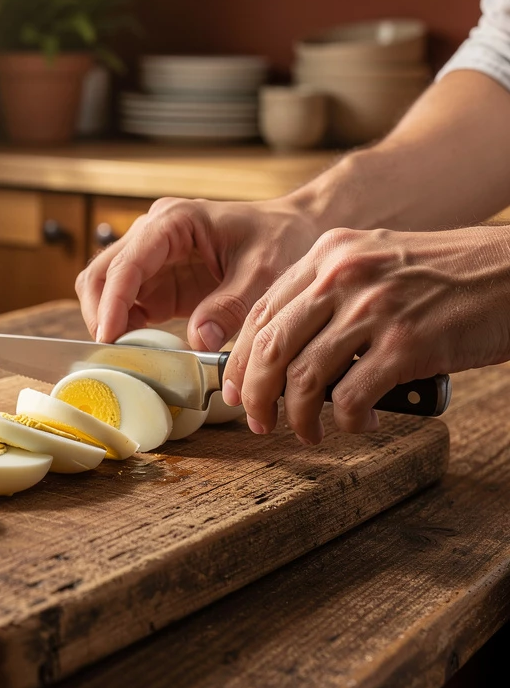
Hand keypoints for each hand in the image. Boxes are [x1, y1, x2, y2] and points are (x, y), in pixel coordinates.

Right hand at [76, 196, 320, 347]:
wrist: (295, 231)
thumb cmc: (281, 238)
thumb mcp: (265, 272)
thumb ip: (231, 305)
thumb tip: (198, 339)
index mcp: (175, 221)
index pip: (128, 262)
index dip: (113, 300)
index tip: (109, 335)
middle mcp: (153, 235)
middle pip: (101, 272)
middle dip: (100, 313)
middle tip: (112, 352)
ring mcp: (152, 259)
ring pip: (104, 289)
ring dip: (108, 321)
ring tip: (126, 354)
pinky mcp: (158, 284)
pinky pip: (125, 307)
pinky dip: (124, 329)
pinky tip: (140, 349)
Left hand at [222, 226, 509, 443]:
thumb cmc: (449, 274)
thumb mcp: (377, 261)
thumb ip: (331, 291)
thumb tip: (285, 350)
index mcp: (329, 255)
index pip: (263, 312)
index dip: (241, 359)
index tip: (237, 390)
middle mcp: (343, 276)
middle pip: (272, 347)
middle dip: (257, 395)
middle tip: (258, 422)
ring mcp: (374, 309)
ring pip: (305, 378)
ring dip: (298, 418)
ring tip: (308, 433)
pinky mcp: (407, 344)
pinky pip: (352, 398)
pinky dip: (348, 422)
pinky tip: (358, 426)